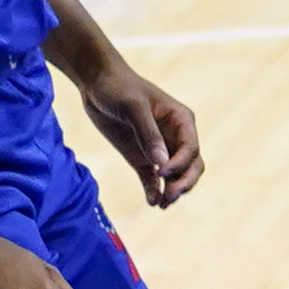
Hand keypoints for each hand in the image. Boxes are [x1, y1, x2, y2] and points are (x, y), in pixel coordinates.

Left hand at [77, 63, 202, 207]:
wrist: (96, 83)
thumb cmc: (118, 87)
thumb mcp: (133, 106)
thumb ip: (148, 133)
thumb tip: (162, 164)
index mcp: (180, 119)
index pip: (191, 148)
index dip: (181, 164)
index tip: (161, 173)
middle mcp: (174, 136)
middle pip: (191, 165)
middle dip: (184, 183)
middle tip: (169, 197)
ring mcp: (158, 148)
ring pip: (176, 176)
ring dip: (173, 191)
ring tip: (162, 205)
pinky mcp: (141, 158)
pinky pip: (153, 179)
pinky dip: (154, 191)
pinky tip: (151, 202)